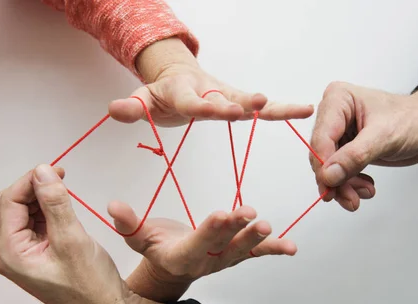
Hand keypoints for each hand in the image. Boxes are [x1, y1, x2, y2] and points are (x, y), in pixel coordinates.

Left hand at [0, 164, 147, 303]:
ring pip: (25, 214)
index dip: (30, 180)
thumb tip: (42, 171)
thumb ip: (55, 203)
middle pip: (12, 207)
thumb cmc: (93, 285)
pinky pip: (37, 226)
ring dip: (42, 199)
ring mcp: (25, 257)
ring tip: (66, 193)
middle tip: (62, 177)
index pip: (9, 202)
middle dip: (34, 188)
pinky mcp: (40, 257)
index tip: (58, 169)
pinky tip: (65, 210)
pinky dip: (49, 212)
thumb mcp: (73, 239)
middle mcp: (11, 255)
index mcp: (11, 253)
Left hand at [108, 38, 313, 126]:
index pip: (195, 103)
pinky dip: (281, 109)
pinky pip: (261, 108)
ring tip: (298, 110)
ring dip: (271, 107)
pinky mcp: (238, 100)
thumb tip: (113, 110)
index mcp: (184, 92)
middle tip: (256, 105)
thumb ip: (131, 108)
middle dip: (241, 104)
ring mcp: (226, 95)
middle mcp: (210, 91)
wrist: (179, 77)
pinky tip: (304, 110)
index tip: (227, 113)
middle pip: (226, 100)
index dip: (209, 108)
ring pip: (250, 102)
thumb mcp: (143, 100)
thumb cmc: (162, 94)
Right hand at [108, 202, 296, 289]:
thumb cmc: (155, 248)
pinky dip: (273, 249)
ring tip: (268, 227)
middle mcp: (206, 262)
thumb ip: (128, 223)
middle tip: (251, 216)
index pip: (198, 242)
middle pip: (224, 245)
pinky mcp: (235, 255)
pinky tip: (291, 247)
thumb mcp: (137, 238)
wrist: (170, 270)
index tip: (222, 214)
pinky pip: (256, 253)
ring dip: (257, 239)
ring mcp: (223, 260)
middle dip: (237, 230)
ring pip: (242, 249)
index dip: (211, 230)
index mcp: (182, 257)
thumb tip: (113, 205)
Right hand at [309, 82, 417, 210]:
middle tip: (349, 198)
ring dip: (343, 186)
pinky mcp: (347, 148)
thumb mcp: (385, 137)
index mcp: (338, 100)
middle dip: (335, 180)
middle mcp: (334, 115)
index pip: (320, 138)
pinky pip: (339, 172)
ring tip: (361, 195)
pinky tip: (364, 187)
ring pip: (329, 168)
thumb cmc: (414, 119)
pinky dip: (350, 184)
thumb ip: (354, 156)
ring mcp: (340, 132)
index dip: (323, 166)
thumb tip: (328, 174)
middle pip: (322, 155)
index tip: (331, 188)